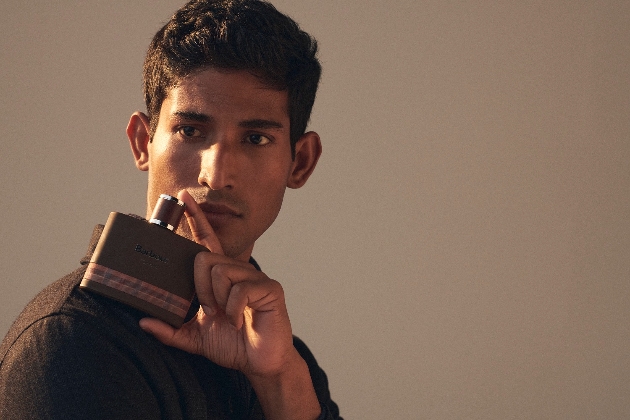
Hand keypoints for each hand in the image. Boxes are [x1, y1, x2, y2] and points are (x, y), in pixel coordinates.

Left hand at [139, 190, 295, 376]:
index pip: (206, 241)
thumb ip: (170, 330)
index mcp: (221, 277)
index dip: (196, 219)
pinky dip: (232, 311)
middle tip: (209, 310)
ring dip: (217, 301)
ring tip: (225, 317)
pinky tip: (238, 321)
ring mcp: (255, 278)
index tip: (182, 199)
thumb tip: (142, 322)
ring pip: (220, 272)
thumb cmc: (233, 345)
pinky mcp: (269, 289)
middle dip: (199, 289)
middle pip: (204, 259)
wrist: (260, 363)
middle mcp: (238, 271)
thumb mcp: (195, 338)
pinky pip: (239, 290)